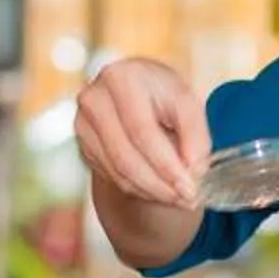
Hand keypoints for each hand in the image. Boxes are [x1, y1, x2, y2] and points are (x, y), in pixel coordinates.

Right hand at [75, 57, 208, 211]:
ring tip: (177, 197)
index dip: (166, 165)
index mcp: (122, 78)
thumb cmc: (163, 94)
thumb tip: (193, 170)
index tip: (189, 188)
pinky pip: (112, 175)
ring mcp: (83, 122)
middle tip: (186, 199)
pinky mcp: (83, 142)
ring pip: (118, 170)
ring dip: (151, 190)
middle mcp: (95, 98)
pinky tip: (158, 189)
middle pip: (126, 156)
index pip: (142, 131)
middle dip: (159, 184)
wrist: (135, 90)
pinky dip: (138, 188)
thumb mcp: (187, 103)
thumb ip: (196, 135)